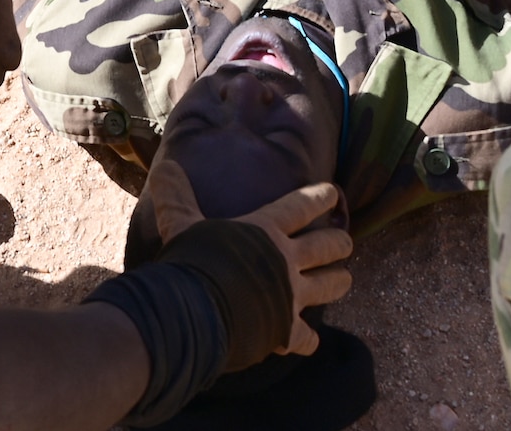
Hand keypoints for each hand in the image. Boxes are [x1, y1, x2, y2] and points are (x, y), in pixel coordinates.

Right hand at [142, 163, 352, 357]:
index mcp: (265, 231)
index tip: (335, 192)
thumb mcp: (182, 223)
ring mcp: (290, 296)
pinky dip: (308, 341)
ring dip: (338, 282)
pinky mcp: (284, 330)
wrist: (195, 312)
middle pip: (326, 247)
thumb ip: (177, 197)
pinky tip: (311, 343)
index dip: (320, 198)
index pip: (300, 207)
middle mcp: (285, 260)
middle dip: (339, 243)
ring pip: (328, 287)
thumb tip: (164, 167)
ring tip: (345, 280)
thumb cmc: (193, 262)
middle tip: (346, 242)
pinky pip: (304, 338)